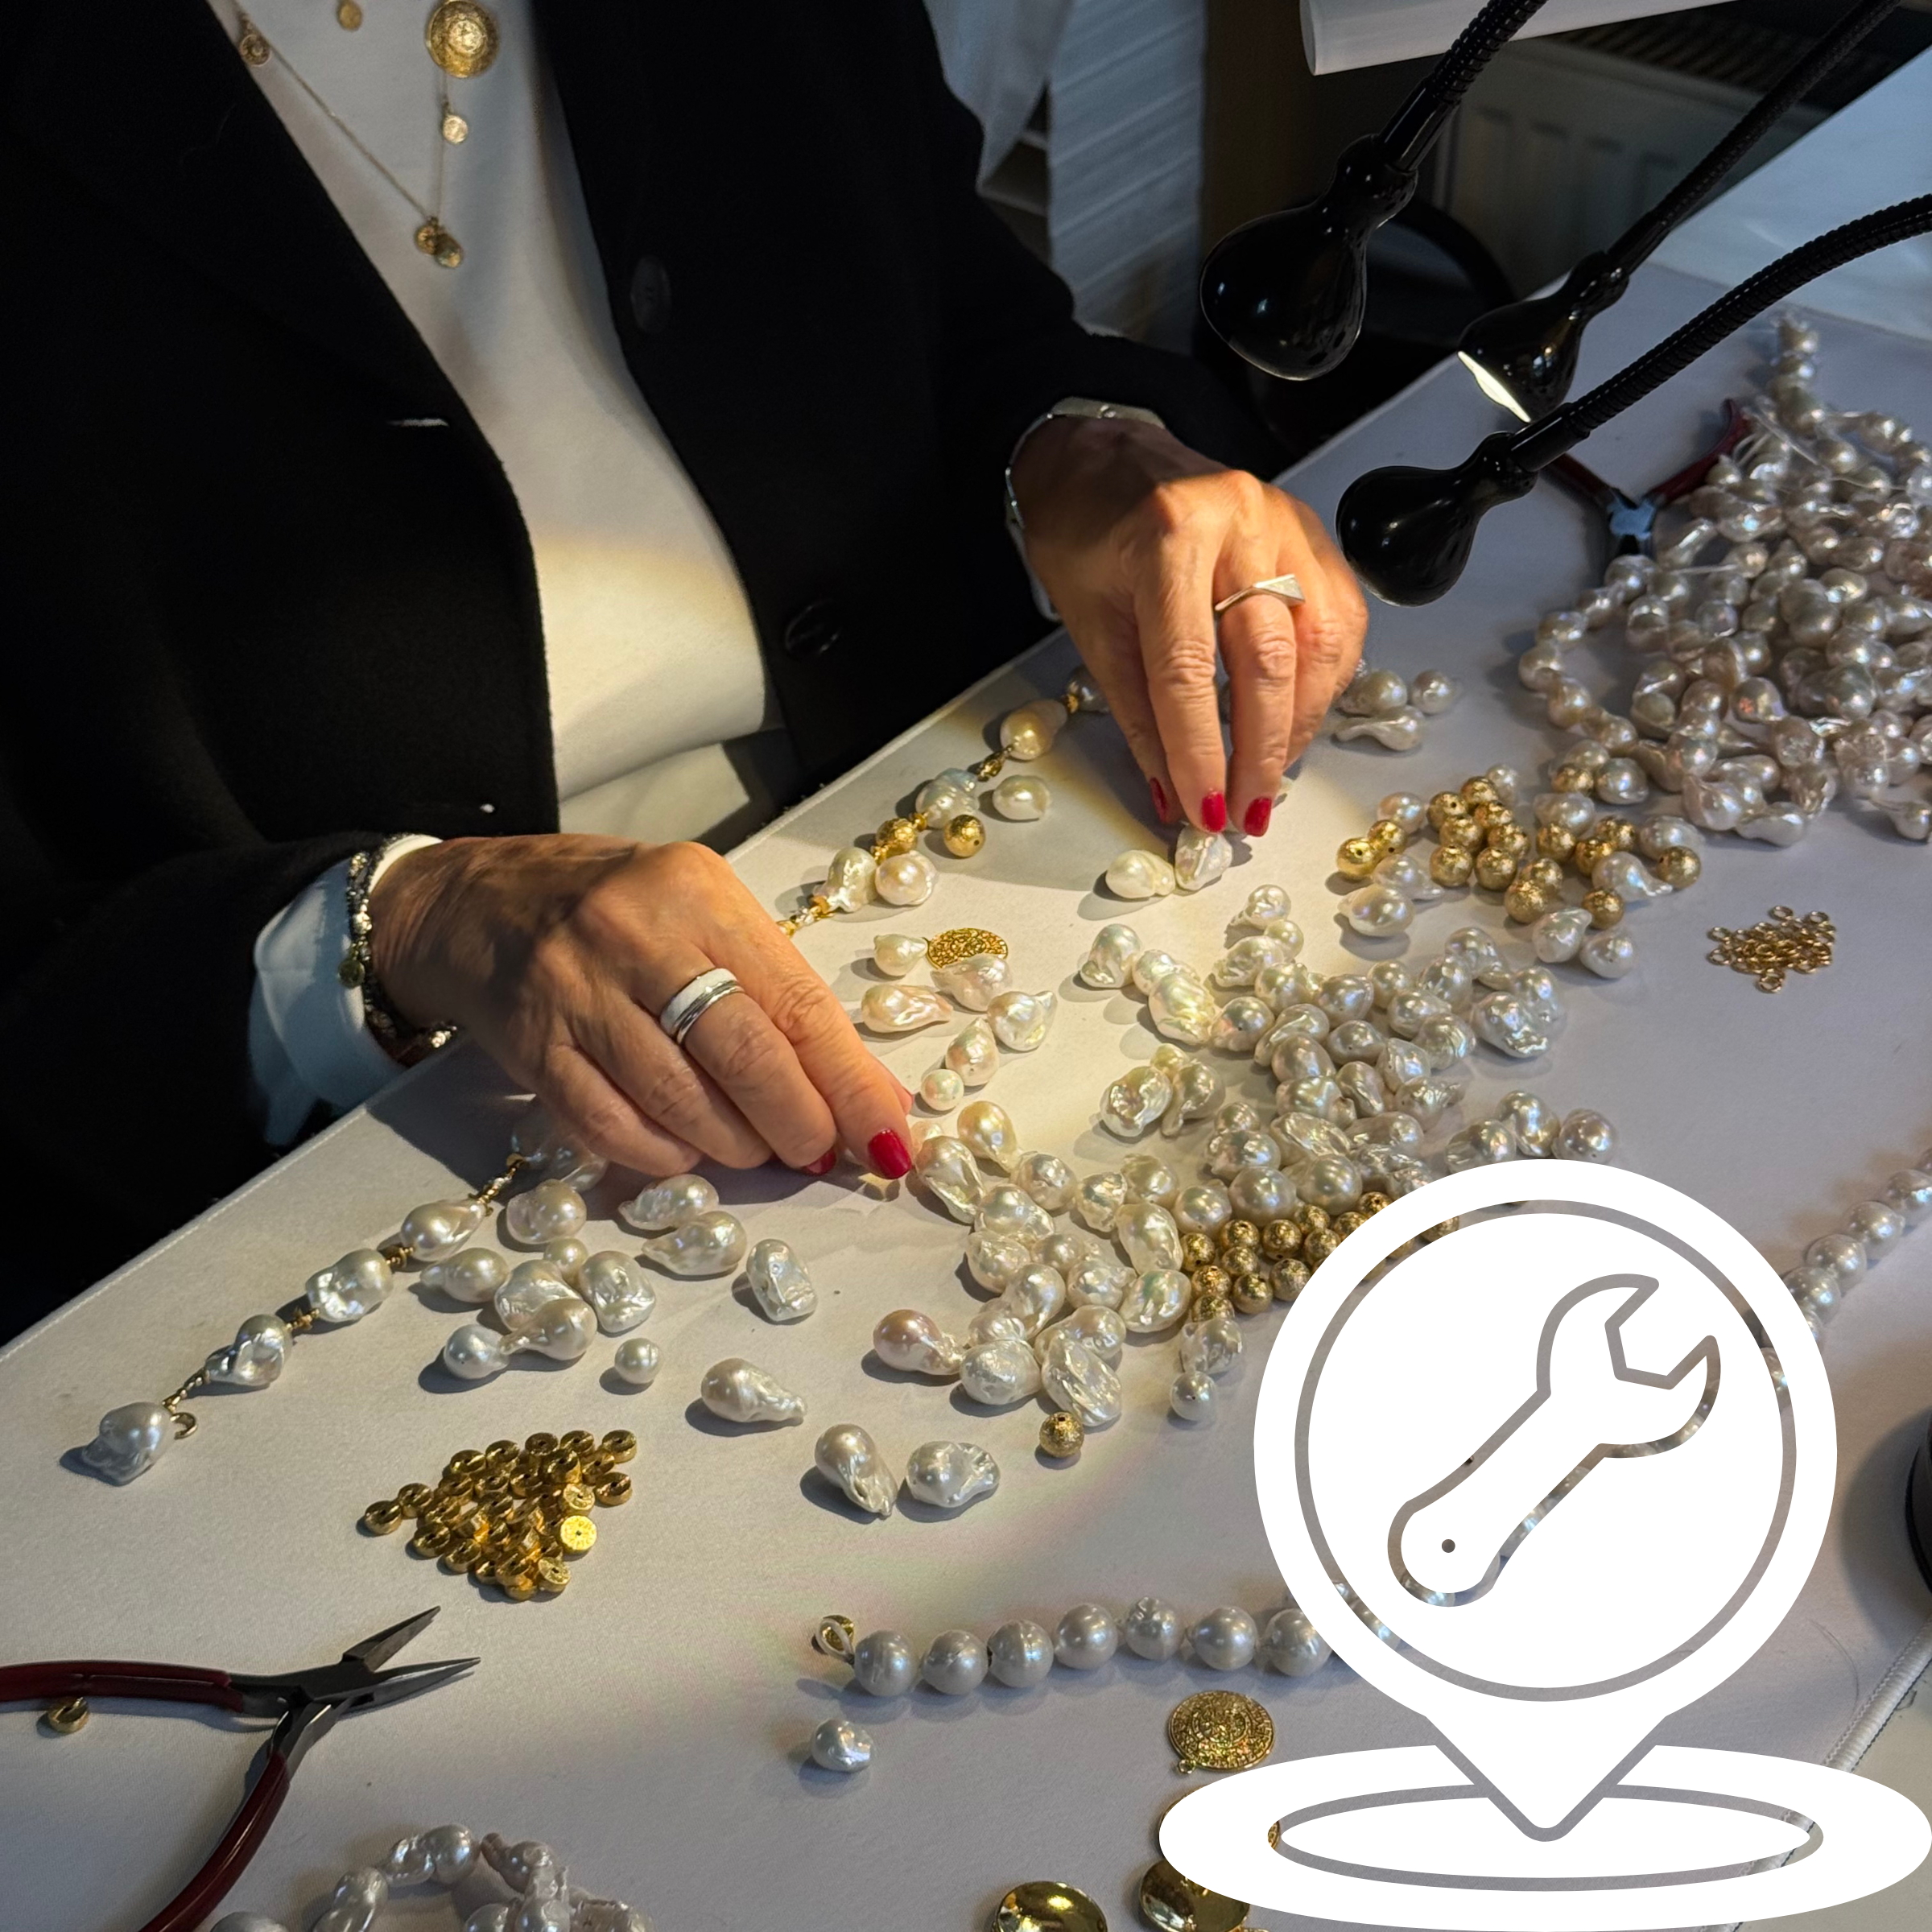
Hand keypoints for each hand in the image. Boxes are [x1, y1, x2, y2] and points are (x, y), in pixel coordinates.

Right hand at [369, 835, 913, 1179]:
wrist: (472, 901)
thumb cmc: (614, 911)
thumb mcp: (702, 915)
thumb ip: (778, 991)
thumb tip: (870, 1090)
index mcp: (698, 893)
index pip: (797, 1001)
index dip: (851, 1083)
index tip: (889, 1138)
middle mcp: (638, 936)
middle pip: (745, 1054)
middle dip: (799, 1123)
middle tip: (819, 1154)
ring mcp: (577, 991)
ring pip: (681, 1100)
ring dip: (736, 1147)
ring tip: (756, 1150)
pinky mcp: (532, 1044)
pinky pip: (610, 1125)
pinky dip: (663, 1155)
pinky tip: (684, 1152)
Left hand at [1010, 415, 1366, 835]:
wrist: (1102, 460)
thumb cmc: (1087, 533)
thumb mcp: (1091, 624)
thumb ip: (1137, 711)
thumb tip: (1173, 790)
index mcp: (1167, 537)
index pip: (1189, 669)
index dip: (1200, 751)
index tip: (1204, 809)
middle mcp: (1237, 520)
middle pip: (1268, 658)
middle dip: (1261, 750)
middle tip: (1248, 809)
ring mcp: (1284, 520)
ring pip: (1321, 639)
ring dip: (1301, 722)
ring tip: (1273, 774)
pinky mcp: (1310, 531)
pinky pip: (1340, 616)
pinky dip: (1325, 679)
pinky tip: (1299, 717)